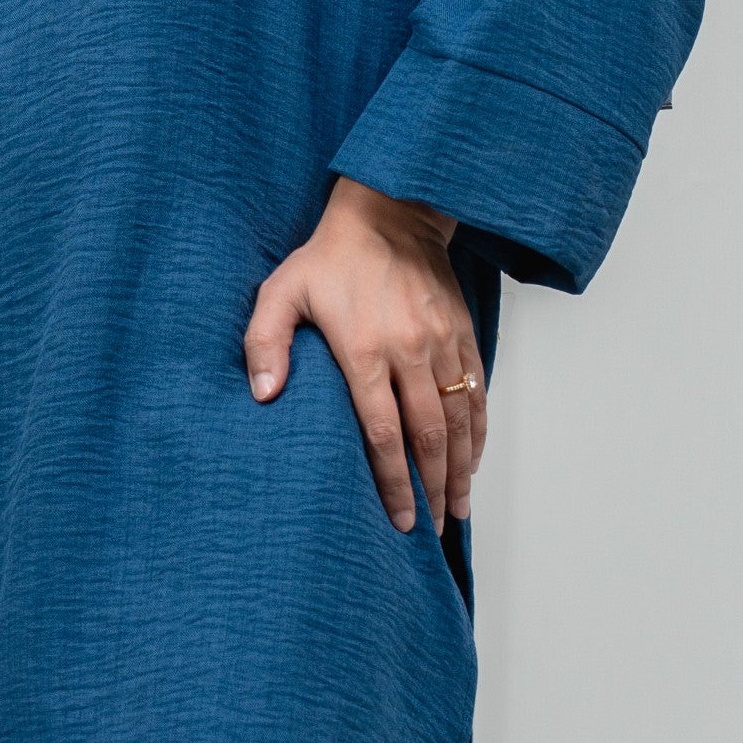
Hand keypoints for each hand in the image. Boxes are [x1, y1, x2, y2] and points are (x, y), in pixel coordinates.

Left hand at [243, 180, 487, 534]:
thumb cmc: (329, 258)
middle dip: (433, 490)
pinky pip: (477, 392)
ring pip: (460, 420)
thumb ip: (266, 344)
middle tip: (433, 530)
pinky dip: (478, 432)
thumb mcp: (281, 292)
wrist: (389, 213)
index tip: (400, 518)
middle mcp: (411, 352)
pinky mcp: (463, 334)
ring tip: (459, 510)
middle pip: (430, 438)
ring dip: (462, 470)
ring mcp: (443, 344)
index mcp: (366, 350)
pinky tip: (472, 460)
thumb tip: (264, 397)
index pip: (385, 433)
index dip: (394, 482)